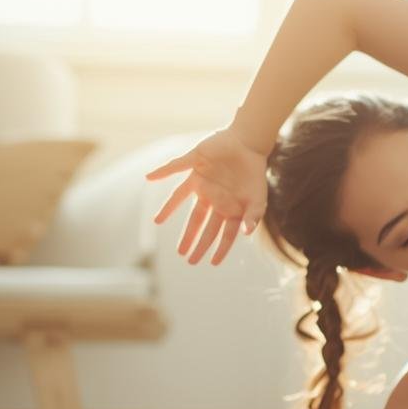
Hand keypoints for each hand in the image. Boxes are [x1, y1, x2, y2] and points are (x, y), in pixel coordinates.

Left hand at [145, 128, 270, 265]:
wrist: (249, 145)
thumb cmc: (254, 174)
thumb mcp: (258, 198)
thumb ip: (253, 216)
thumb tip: (246, 233)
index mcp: (228, 209)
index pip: (222, 234)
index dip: (218, 248)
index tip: (212, 263)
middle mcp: (212, 199)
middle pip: (200, 223)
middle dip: (193, 240)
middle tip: (186, 257)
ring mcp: (201, 183)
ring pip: (182, 201)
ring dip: (169, 210)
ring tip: (157, 221)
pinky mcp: (194, 165)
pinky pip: (175, 168)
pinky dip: (162, 172)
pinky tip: (149, 178)